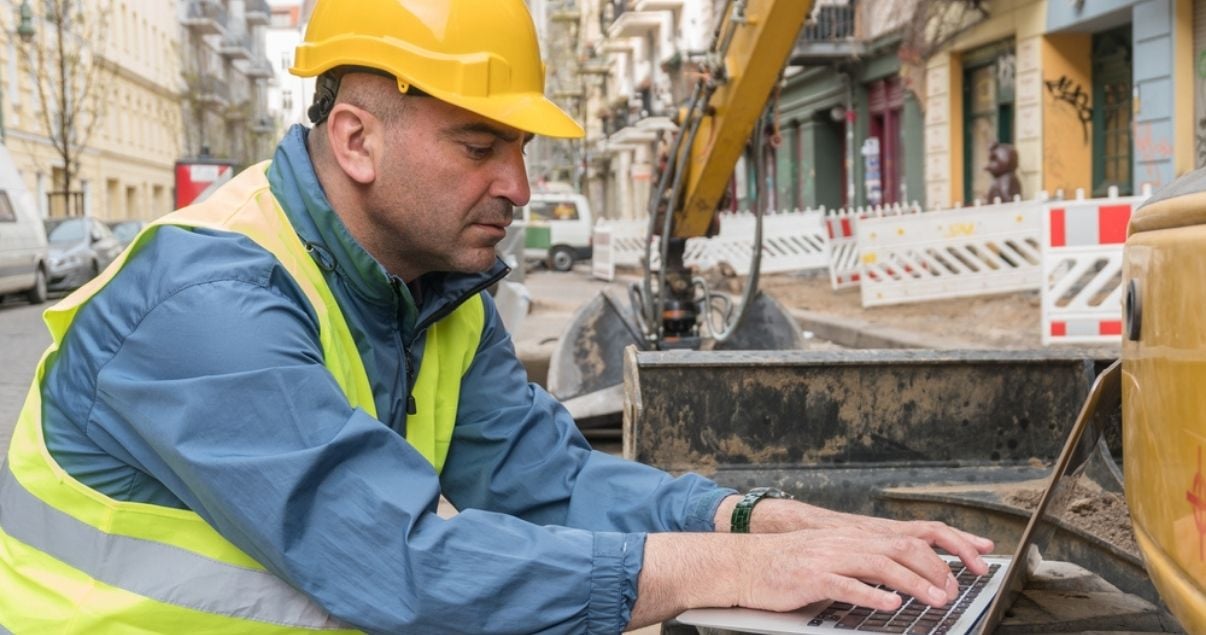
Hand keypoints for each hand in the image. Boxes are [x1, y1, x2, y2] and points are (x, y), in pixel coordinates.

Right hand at [737, 527, 968, 612]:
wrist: (743, 563)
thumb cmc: (786, 566)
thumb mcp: (830, 558)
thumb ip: (862, 566)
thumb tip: (899, 583)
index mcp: (854, 538)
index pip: (909, 537)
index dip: (942, 550)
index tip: (968, 564)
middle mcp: (846, 543)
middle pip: (902, 547)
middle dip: (934, 569)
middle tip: (952, 591)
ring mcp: (828, 558)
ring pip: (880, 564)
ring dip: (913, 583)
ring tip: (935, 600)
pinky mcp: (811, 577)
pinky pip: (846, 585)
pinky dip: (871, 595)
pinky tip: (890, 605)